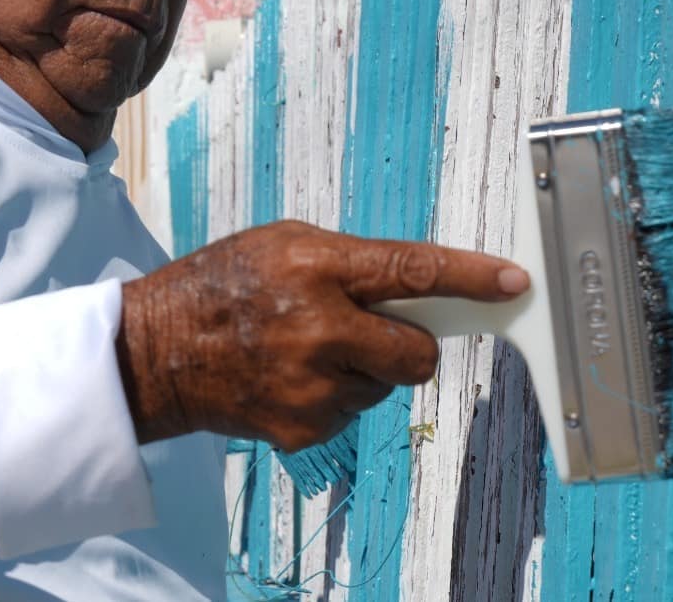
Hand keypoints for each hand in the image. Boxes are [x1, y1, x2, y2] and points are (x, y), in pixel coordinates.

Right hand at [115, 220, 528, 450]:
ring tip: (307, 349)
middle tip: (380, 332)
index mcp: (315, 266)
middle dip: (413, 345)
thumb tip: (417, 285)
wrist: (159, 352)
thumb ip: (352, 262)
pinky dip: (333, 396)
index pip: (412, 271)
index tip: (513, 282)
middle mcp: (319, 328)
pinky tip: (291, 377)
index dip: (471, 277)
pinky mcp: (304, 427)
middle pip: (417, 352)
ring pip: (385, 385)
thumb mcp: (284, 243)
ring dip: (363, 368)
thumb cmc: (223, 286)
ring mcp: (312, 385)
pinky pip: (352, 412)